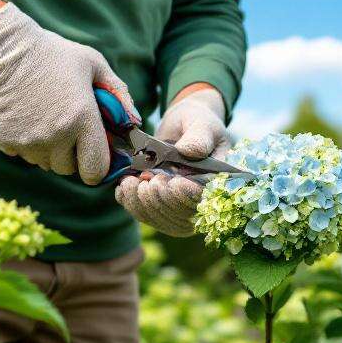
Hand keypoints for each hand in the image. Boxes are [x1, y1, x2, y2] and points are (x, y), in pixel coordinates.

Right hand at [0, 1, 138, 184]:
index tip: (94, 153)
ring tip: (47, 120)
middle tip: (69, 129)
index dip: (98, 165)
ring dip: (50, 151)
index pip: (96, 170)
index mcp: (82, 119)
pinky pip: (23, 156)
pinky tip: (27, 119)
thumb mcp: (94, 64)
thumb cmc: (53, 54)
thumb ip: (119, 94)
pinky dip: (27, 144)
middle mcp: (56, 136)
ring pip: (46, 164)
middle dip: (73, 155)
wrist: (3, 49)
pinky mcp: (7, 141)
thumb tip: (135, 122)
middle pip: (69, 169)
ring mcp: (29, 141)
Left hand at [115, 87, 230, 236]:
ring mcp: (179, 207)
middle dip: (160, 199)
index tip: (172, 181)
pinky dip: (130, 203)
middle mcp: (200, 201)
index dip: (186, 195)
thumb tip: (189, 151)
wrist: (181, 127)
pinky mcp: (160, 207)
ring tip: (131, 182)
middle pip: (180, 216)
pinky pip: (144, 215)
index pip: (203, 200)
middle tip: (147, 179)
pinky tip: (124, 187)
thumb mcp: (202, 123)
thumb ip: (199, 137)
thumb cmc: (196, 123)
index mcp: (216, 182)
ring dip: (141, 203)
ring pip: (160, 219)